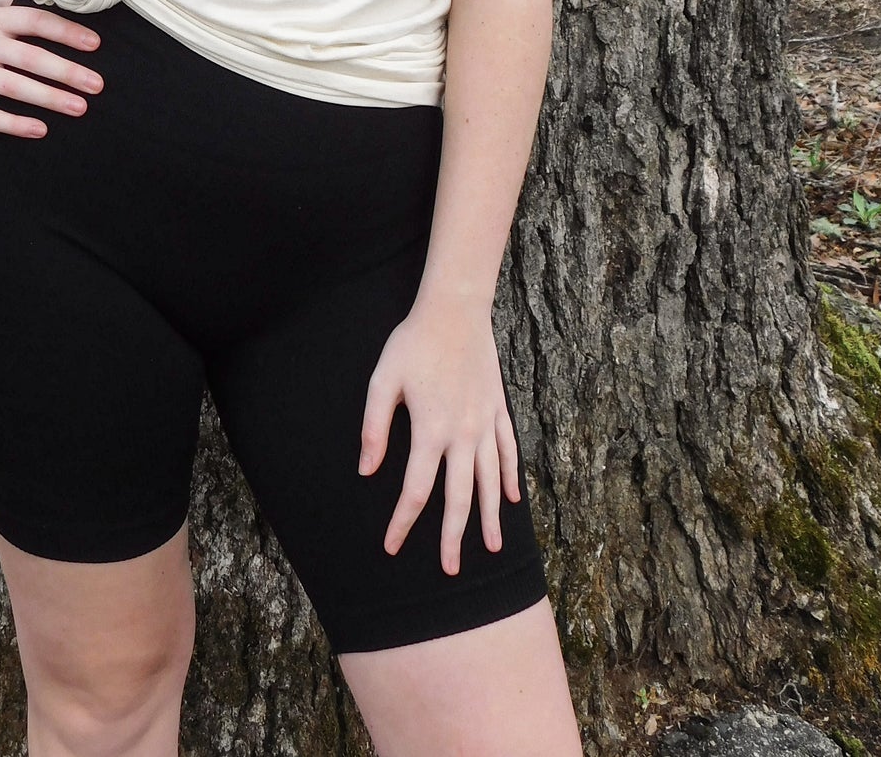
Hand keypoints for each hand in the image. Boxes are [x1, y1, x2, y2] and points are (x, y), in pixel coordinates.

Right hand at [0, 0, 103, 135]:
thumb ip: (12, 3)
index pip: (35, 21)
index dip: (66, 31)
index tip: (95, 44)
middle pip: (30, 57)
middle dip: (66, 71)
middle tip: (97, 84)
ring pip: (13, 86)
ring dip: (48, 98)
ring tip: (79, 107)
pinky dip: (14, 124)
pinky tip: (39, 130)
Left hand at [358, 294, 520, 574]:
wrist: (455, 309)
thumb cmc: (413, 343)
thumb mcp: (382, 381)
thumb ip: (373, 428)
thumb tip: (366, 470)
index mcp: (430, 431)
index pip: (415, 490)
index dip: (402, 522)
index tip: (391, 546)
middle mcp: (463, 435)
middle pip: (459, 498)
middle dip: (452, 537)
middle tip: (450, 571)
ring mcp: (485, 423)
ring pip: (490, 481)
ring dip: (490, 517)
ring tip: (491, 547)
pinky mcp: (498, 408)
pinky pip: (508, 451)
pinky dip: (510, 477)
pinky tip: (514, 499)